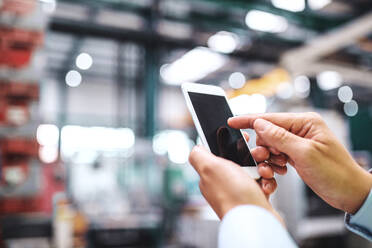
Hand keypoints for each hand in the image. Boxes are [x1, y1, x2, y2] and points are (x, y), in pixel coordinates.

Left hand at [189, 146, 283, 223]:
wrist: (255, 221)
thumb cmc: (233, 196)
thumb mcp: (209, 168)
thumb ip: (198, 155)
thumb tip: (195, 148)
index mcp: (210, 175)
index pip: (218, 152)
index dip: (230, 143)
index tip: (242, 139)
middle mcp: (224, 183)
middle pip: (239, 159)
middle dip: (252, 156)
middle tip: (259, 156)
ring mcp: (239, 190)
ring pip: (254, 169)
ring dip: (262, 168)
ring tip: (263, 173)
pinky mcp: (254, 197)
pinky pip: (263, 183)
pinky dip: (268, 182)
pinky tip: (266, 186)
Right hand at [229, 112, 371, 213]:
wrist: (350, 193)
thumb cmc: (336, 172)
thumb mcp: (305, 154)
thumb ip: (280, 137)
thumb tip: (259, 124)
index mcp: (306, 122)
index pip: (271, 118)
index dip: (249, 120)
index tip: (232, 122)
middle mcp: (301, 129)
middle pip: (268, 133)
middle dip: (262, 148)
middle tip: (265, 160)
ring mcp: (298, 142)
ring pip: (270, 145)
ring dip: (269, 158)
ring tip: (276, 169)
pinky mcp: (297, 154)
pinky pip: (277, 154)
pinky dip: (274, 164)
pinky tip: (281, 171)